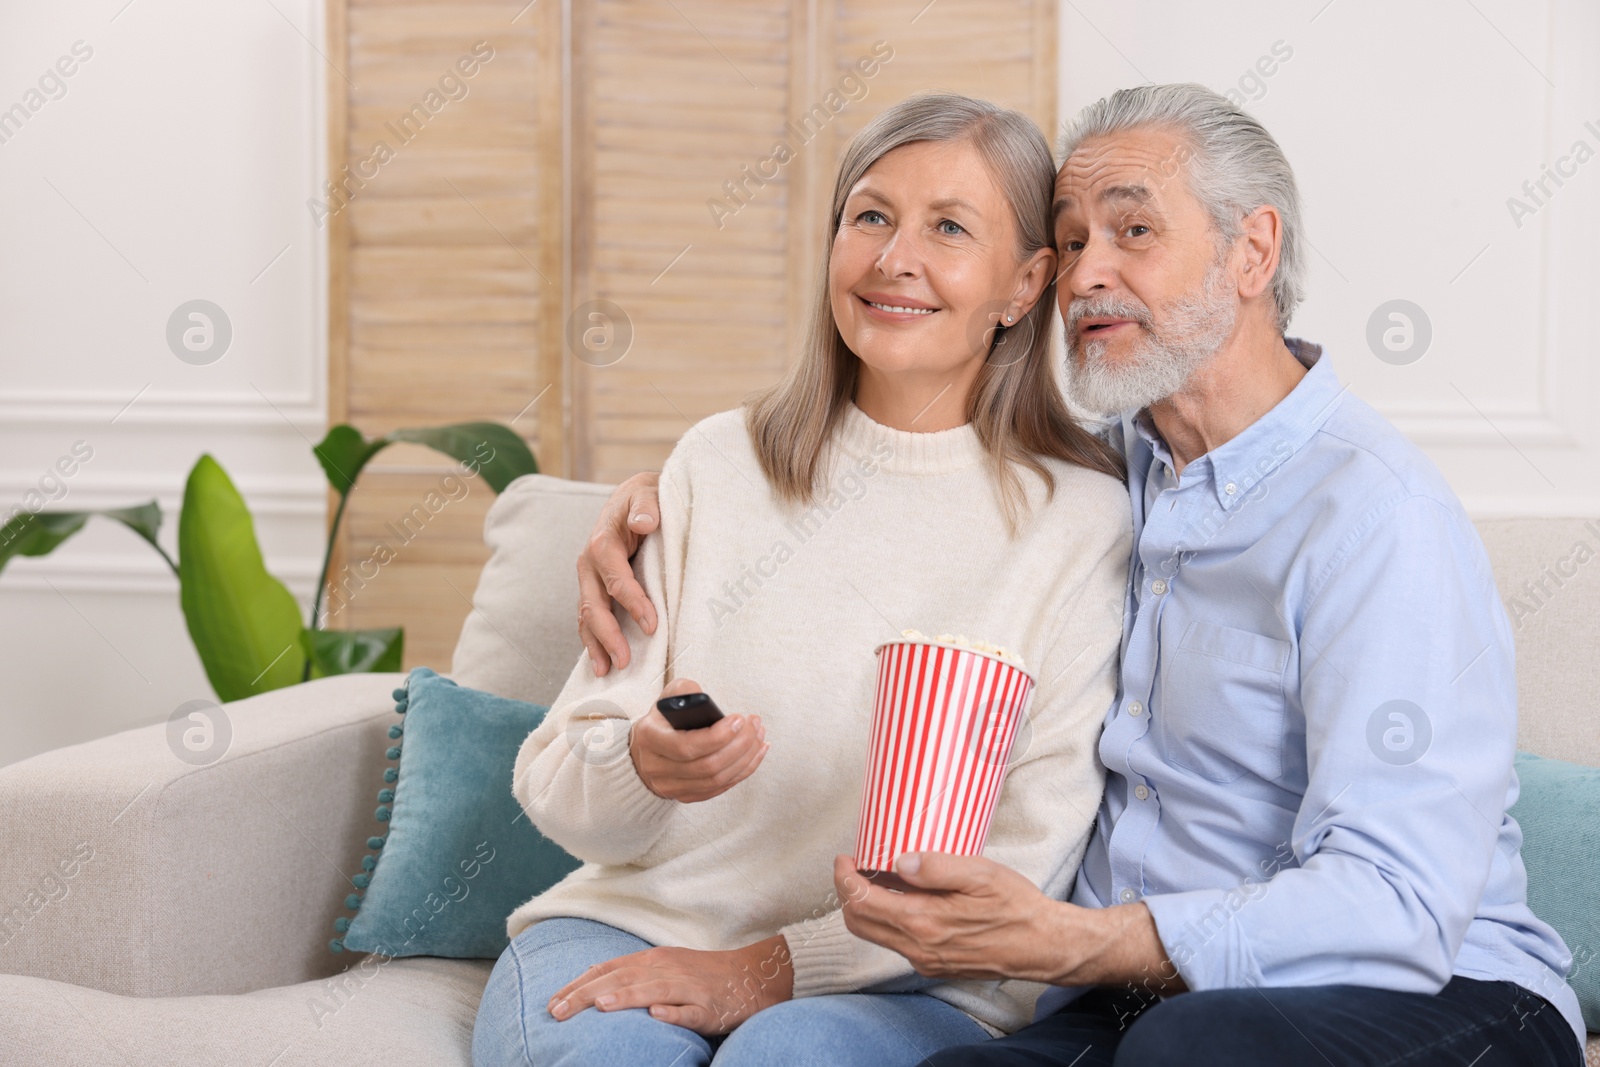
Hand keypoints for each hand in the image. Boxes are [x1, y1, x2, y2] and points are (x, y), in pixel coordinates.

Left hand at [548, 935, 793, 1035]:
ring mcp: (688, 988)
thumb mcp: (664, 969)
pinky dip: (674, 1012)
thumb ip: (632, 976)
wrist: (752, 976)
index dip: (579, 985)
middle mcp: (666, 970)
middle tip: (558, 1011)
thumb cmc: (702, 976)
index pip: (608, 970)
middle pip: (622, 979)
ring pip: (653, 991)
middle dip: (587, 994)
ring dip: (625, 998)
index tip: (552, 1002)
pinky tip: (657, 1016)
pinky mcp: (710, 1007)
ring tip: (599, 1007)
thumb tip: (594, 986)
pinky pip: (690, 1011)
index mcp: (652, 961)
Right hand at [578, 472, 662, 675]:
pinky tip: (601, 660)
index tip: (652, 626)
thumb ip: (646, 505)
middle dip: (607, 635)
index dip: (633, 603)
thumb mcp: (647, 491)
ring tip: (606, 671)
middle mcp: (589, 563)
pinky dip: (594, 639)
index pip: (616, 580)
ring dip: (595, 644)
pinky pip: (590, 615)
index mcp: (602, 543)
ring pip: (586, 615)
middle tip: (624, 662)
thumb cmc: (645, 496)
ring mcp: (589, 577)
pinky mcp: (595, 586)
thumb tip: (644, 521)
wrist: (634, 495)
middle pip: (593, 604)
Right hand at [631, 678, 767, 801]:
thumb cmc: (662, 720)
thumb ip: (684, 691)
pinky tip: (756, 753)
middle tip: (755, 725)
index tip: (739, 719)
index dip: (718, 736)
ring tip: (759, 736)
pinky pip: (720, 788)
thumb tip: (703, 698)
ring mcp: (670, 786)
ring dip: (745, 758)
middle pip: (707, 766)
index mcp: (650, 738)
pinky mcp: (686, 795)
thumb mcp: (667, 697)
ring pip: (716, 780)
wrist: (645, 750)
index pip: (686, 746)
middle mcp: (657, 767)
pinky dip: (743, 771)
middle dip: (739, 745)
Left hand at [832, 853, 1184, 990]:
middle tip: (855, 866)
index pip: (861, 902)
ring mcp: (925, 961)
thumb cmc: (1016, 906)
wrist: (1043, 945)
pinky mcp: (935, 965)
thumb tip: (899, 861)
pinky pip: (896, 943)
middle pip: (859, 923)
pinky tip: (904, 898)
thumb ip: (936, 867)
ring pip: (875, 935)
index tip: (845, 858)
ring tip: (878, 877)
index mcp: (924, 922)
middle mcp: (918, 947)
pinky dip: (887, 920)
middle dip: (848, 893)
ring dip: (867, 907)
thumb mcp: (980, 874)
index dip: (844, 878)